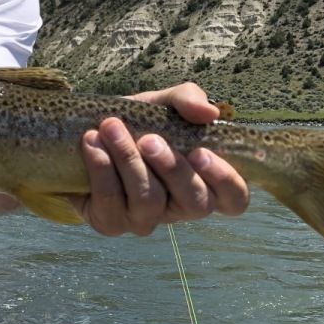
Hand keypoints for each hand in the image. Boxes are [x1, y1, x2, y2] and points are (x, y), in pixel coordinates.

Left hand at [76, 81, 248, 237]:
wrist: (88, 132)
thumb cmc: (138, 122)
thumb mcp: (163, 103)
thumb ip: (188, 100)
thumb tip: (209, 113)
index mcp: (204, 182)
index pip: (235, 199)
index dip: (225, 181)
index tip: (200, 151)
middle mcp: (180, 207)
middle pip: (194, 204)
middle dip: (171, 168)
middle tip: (149, 139)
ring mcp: (146, 220)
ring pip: (149, 202)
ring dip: (128, 160)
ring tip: (110, 128)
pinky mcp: (111, 223)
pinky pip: (110, 203)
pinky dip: (101, 168)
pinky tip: (92, 142)